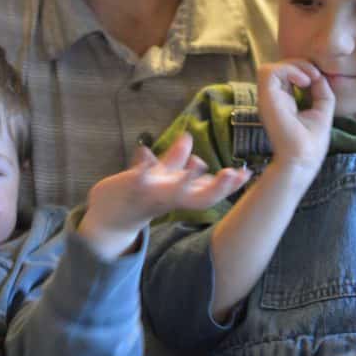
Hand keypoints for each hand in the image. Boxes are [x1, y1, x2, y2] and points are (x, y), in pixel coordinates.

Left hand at [78, 132, 249, 259]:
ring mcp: (152, 195)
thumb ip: (174, 158)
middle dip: (219, 188)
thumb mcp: (160, 176)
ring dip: (186, 179)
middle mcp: (171, 199)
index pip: (210, 192)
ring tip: (200, 163)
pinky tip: (145, 152)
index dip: (230, 185)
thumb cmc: (137, 195)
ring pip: (173, 192)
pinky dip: (143, 166)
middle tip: (233, 174)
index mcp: (180, 196)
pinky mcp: (132, 188)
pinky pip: (140, 179)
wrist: (108, 217)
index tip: (247, 173)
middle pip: (200, 198)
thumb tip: (188, 138)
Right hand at [257, 60, 334, 174]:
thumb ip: (321, 90)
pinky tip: (304, 82)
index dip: (302, 70)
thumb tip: (319, 75)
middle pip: (278, 68)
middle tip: (316, 76)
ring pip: (270, 68)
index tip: (319, 79)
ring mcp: (267, 98)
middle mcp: (272, 98)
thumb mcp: (322, 109)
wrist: (303, 158)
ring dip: (293, 66)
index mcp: (283, 101)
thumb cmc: (311, 141)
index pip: (286, 75)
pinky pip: (269, 72)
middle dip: (299, 64)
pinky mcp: (265, 99)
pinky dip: (288, 70)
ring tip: (309, 79)